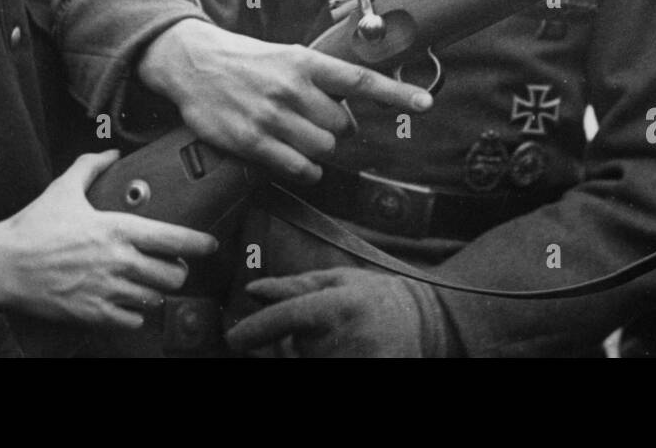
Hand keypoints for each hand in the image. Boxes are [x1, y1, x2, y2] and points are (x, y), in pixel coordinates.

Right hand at [0, 150, 216, 329]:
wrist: (1, 265)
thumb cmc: (33, 227)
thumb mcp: (64, 188)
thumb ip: (91, 166)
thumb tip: (111, 151)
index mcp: (117, 228)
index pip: (173, 238)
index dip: (199, 243)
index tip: (211, 244)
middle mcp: (118, 261)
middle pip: (172, 274)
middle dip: (178, 271)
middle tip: (173, 266)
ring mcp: (107, 290)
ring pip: (154, 297)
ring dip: (156, 291)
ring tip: (149, 283)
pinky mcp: (92, 314)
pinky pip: (132, 320)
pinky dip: (136, 314)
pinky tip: (129, 304)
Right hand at [138, 19, 432, 182]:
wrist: (195, 64)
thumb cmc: (249, 62)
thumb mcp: (289, 56)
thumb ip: (323, 76)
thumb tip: (360, 96)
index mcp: (305, 62)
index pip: (361, 80)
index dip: (396, 94)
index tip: (425, 103)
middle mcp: (292, 89)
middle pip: (343, 126)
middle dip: (338, 128)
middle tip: (317, 119)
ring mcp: (272, 117)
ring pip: (324, 148)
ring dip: (319, 148)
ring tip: (299, 135)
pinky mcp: (252, 141)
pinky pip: (298, 167)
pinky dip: (305, 168)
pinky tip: (294, 157)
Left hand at [225, 268, 453, 356]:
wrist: (422, 319)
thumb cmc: (370, 296)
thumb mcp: (335, 281)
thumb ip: (293, 287)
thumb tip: (252, 290)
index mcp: (338, 303)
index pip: (287, 316)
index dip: (255, 329)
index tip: (234, 338)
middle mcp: (347, 334)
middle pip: (293, 352)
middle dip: (289, 349)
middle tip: (312, 338)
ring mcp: (359, 360)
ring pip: (308, 364)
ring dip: (310, 358)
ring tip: (337, 344)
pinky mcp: (372, 373)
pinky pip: (326, 374)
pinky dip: (325, 361)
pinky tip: (340, 352)